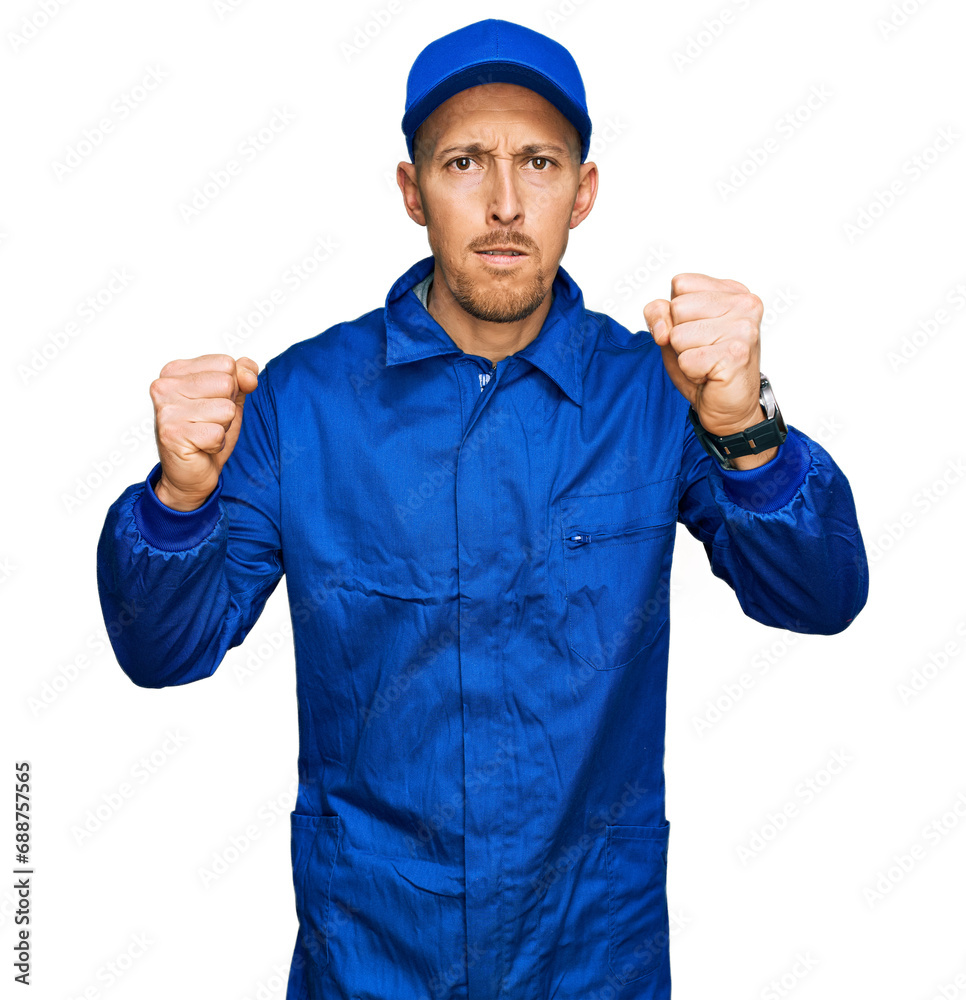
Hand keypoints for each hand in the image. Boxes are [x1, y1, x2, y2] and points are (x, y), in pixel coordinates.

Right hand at [149, 355, 258, 510]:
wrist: (191, 473)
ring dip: (223, 426)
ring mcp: (166, 410)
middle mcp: (165, 386)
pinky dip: (217, 443)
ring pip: (225, 409)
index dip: (232, 388)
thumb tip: (249, 374)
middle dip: (228, 408)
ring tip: (205, 433)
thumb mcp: (231, 399)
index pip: (226, 363)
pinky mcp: (172, 434)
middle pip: (227, 383)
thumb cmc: (208, 433)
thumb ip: (242, 378)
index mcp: (176, 371)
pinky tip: (201, 446)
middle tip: (209, 422)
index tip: (213, 403)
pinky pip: (218, 433)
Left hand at [644, 273, 766, 435]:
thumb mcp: (673, 332)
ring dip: (685, 356)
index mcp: (732, 291)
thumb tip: (662, 329)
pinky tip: (711, 376)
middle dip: (680, 336)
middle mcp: (745, 304)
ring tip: (707, 364)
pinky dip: (691, 373)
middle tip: (703, 351)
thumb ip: (659, 314)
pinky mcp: (736, 354)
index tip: (697, 332)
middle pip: (677, 307)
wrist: (730, 409)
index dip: (675, 313)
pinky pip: (686, 360)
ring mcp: (744, 328)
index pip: (680, 284)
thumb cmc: (704, 367)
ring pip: (678, 335)